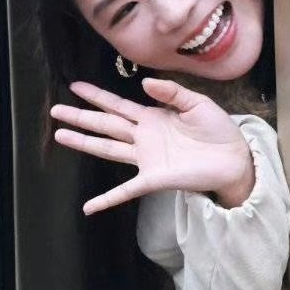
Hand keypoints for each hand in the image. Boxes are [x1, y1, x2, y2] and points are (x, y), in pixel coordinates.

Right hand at [51, 78, 255, 213]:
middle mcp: (143, 136)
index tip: (75, 86)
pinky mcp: (154, 179)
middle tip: (55, 111)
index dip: (97, 95)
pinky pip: (125, 190)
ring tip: (60, 136)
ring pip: (108, 148)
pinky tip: (88, 207)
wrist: (234, 158)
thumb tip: (143, 82)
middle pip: (105, 124)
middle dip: (80, 116)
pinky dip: (107, 199)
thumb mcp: (195, 102)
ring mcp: (146, 158)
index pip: (117, 104)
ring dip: (84, 143)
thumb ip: (170, 91)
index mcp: (152, 116)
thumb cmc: (217, 129)